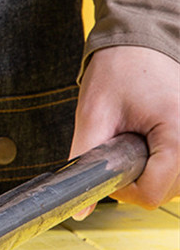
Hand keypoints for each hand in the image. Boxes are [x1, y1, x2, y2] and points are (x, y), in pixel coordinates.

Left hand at [69, 46, 179, 216]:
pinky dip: (160, 164)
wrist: (138, 41)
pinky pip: (178, 169)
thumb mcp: (93, 115)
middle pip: (166, 192)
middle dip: (136, 181)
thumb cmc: (118, 70)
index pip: (154, 193)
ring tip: (134, 140)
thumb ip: (84, 161)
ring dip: (149, 172)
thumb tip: (80, 208)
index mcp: (178, 132)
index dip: (123, 191)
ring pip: (174, 184)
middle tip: (119, 149)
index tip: (108, 169)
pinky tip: (146, 142)